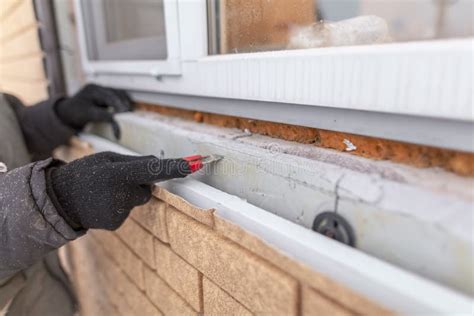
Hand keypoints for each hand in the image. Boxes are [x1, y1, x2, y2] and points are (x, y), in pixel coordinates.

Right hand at [47, 152, 191, 229]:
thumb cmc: (84, 173)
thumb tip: (157, 163)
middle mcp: (120, 194)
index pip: (153, 170)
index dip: (177, 168)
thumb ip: (134, 162)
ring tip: (105, 192)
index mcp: (117, 173)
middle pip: (146, 188)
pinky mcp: (117, 223)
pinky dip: (120, 206)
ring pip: (137, 199)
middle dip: (138, 182)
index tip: (197, 164)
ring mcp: (119, 212)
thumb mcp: (106, 159)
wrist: (59, 200)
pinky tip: (104, 203)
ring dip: (127, 194)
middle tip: (114, 179)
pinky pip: (128, 210)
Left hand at [55, 84, 132, 138]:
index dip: (119, 106)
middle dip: (124, 103)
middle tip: (130, 114)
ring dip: (125, 102)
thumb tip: (118, 122)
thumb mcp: (89, 115)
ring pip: (118, 94)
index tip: (126, 114)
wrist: (66, 113)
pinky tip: (125, 110)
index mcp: (92, 89)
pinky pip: (117, 97)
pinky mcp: (104, 95)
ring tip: (129, 113)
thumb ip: (104, 116)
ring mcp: (101, 90)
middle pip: (116, 93)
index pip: (110, 97)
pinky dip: (122, 103)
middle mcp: (97, 87)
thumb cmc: (75, 113)